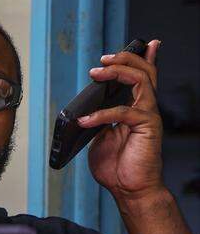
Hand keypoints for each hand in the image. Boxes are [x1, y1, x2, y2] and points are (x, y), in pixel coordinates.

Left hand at [81, 40, 164, 200]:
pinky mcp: (147, 126)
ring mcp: (148, 116)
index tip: (141, 44)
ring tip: (96, 72)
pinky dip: (101, 114)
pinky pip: (123, 111)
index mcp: (136, 108)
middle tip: (103, 59)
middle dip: (124, 59)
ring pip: (140, 80)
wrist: (129, 189)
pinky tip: (85, 120)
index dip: (144, 58)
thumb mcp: (100, 138)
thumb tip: (86, 110)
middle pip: (144, 71)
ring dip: (116, 72)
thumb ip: (98, 121)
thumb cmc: (117, 166)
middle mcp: (146, 108)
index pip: (143, 77)